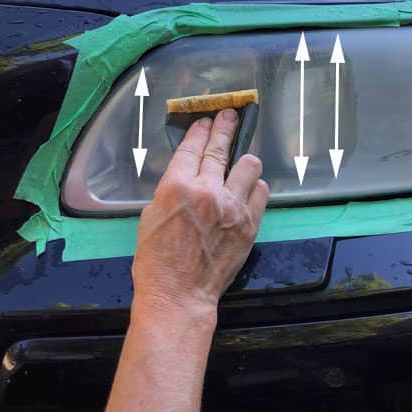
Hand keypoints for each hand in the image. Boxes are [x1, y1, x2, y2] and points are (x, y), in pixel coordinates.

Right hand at [131, 109, 268, 320]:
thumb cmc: (156, 261)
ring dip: (244, 162)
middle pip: (221, 148)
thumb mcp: (150, 216)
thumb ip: (172, 189)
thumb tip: (188, 174)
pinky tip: (249, 189)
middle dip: (225, 128)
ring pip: (250, 165)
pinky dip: (255, 187)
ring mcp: (232, 207)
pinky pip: (261, 192)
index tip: (207, 121)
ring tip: (242, 162)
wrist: (179, 295)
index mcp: (177, 186)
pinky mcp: (250, 223)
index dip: (201, 130)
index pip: (193, 147)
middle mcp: (208, 191)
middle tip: (230, 116)